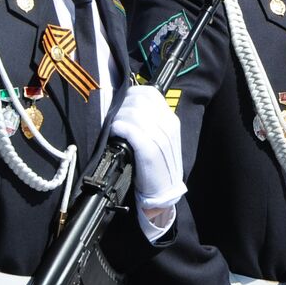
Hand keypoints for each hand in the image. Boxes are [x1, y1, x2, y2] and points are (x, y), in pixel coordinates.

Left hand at [110, 85, 184, 208]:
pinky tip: (115, 133)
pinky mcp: (149, 151)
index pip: (150, 93)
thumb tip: (128, 104)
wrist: (163, 191)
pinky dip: (119, 128)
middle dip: (122, 106)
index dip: (132, 94)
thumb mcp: (161, 138)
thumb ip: (150, 120)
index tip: (123, 103)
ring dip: (118, 118)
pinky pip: (130, 130)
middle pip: (139, 100)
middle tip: (116, 118)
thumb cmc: (157, 165)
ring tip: (115, 127)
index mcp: (171, 119)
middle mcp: (168, 125)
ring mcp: (160, 138)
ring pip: (133, 113)